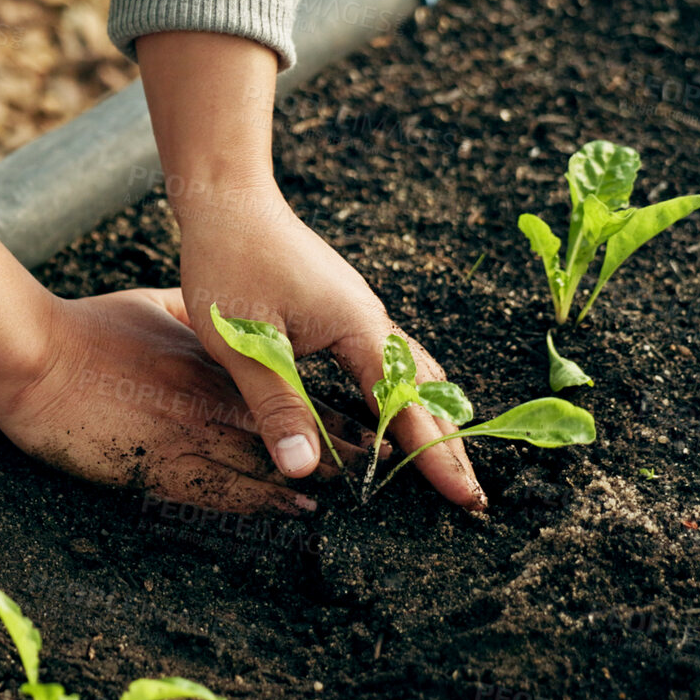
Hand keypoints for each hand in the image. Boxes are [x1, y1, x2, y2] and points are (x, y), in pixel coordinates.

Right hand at [0, 228, 371, 513]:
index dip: (326, 403)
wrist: (37, 361)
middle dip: (335, 446)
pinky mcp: (157, 467)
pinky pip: (221, 490)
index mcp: (208, 358)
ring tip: (348, 493)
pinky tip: (292, 508)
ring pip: (264, 462)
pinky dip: (263, 500)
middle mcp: (207, 396)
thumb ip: (186, 311)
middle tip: (379, 464)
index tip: (365, 416)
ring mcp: (185, 434)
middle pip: (287, 425)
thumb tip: (211, 309)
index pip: (284, 383)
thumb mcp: (148, 304)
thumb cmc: (85, 326)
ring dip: (309, 478)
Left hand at [174, 183, 484, 508]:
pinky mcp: (343, 306)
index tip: (467, 501)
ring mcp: (360, 311)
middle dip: (447, 446)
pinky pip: (387, 358)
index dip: (436, 458)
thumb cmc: (230, 262)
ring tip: (442, 462)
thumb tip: (304, 467)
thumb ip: (276, 405)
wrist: (228, 198)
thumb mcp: (246, 343)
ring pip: (411, 373)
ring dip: (428, 418)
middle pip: (425, 392)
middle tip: (471, 498)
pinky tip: (393, 411)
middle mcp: (371, 320)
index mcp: (358, 329)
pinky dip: (402, 393)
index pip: (408, 408)